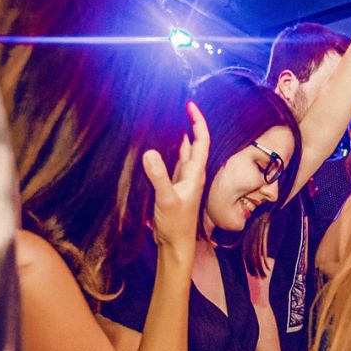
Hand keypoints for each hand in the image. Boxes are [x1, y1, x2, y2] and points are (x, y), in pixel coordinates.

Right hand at [144, 102, 208, 259]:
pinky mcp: (173, 187)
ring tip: (169, 121)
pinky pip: (173, 163)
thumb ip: (158, 176)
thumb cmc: (176, 225)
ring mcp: (183, 181)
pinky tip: (159, 148)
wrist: (176, 245)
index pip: (201, 141)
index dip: (198, 121)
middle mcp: (192, 174)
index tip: (190, 105)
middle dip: (189, 124)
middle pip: (194, 143)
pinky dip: (169, 152)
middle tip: (178, 107)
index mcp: (195, 173)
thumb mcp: (166, 199)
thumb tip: (149, 152)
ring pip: (184, 153)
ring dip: (179, 137)